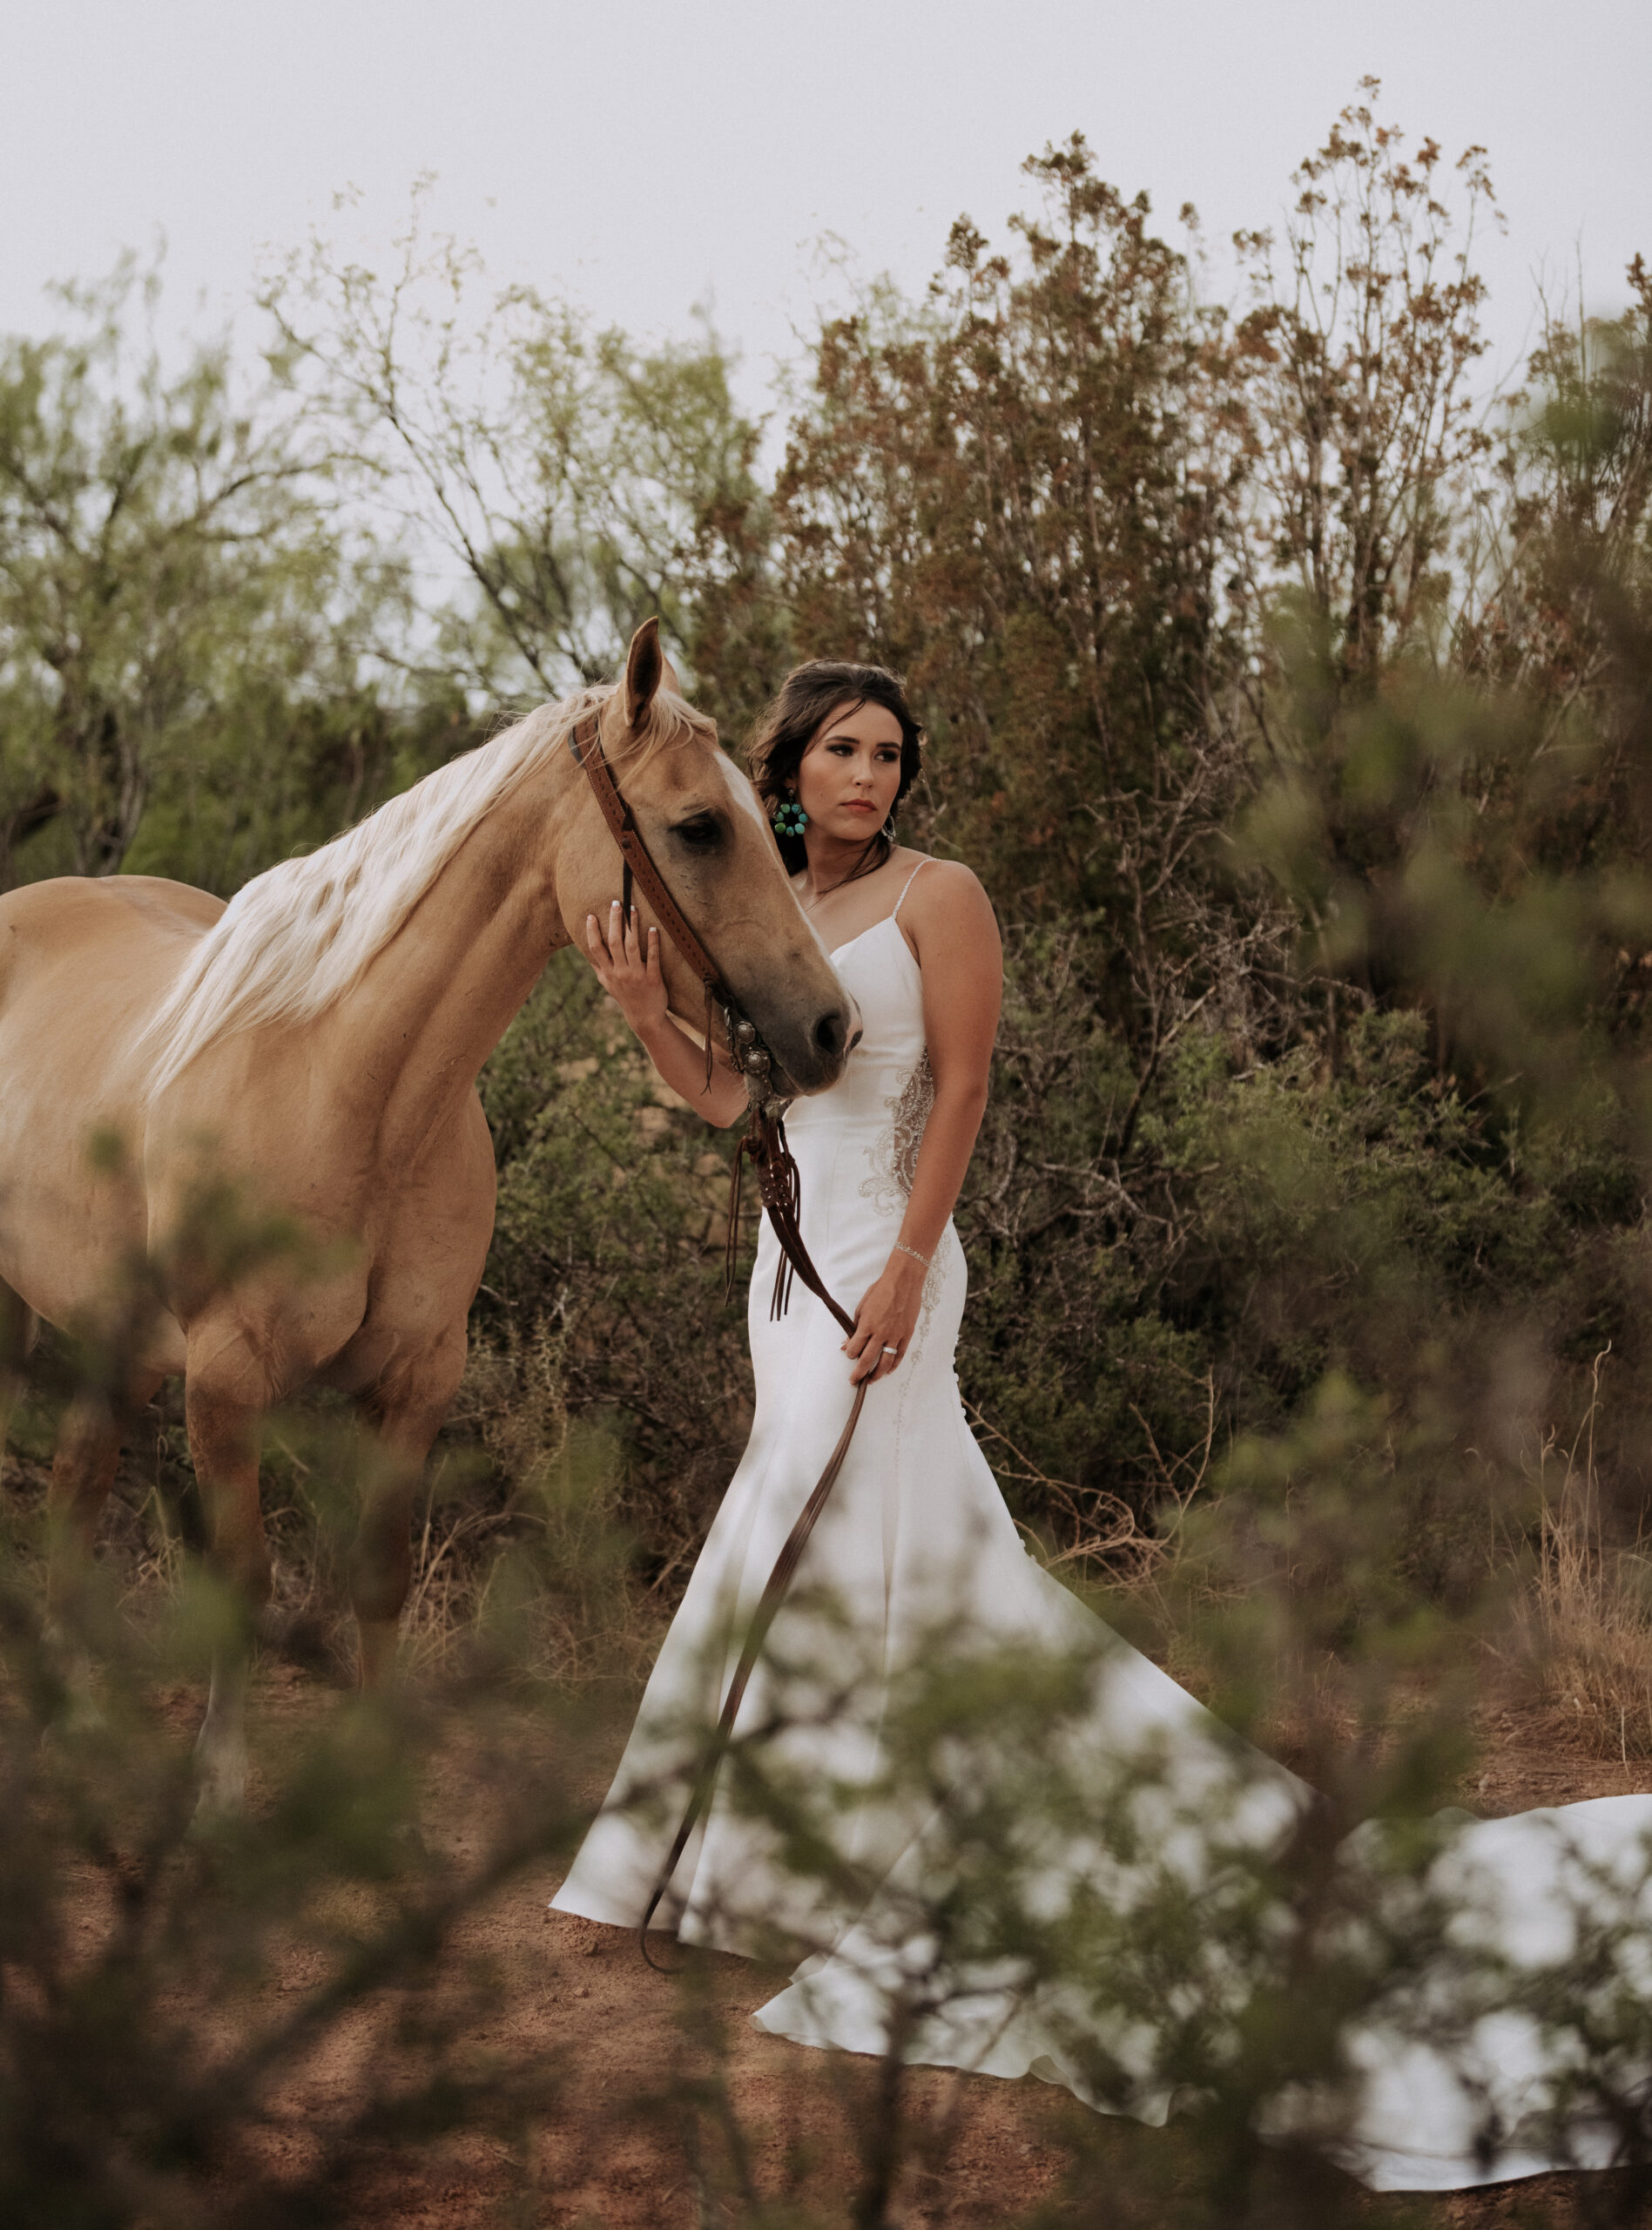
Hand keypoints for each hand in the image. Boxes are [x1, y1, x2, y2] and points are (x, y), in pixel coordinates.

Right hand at [586, 901, 667, 1036]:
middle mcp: (620, 973)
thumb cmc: (625, 997)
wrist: (644, 1017)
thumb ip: (598, 966)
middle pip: (614, 943)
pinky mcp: (653, 978)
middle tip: (616, 903)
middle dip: (614, 921)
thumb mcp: (608, 984)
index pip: (596, 948)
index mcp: (607, 972)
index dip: (592, 931)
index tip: (591, 915)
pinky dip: (653, 943)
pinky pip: (653, 957)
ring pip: (632, 947)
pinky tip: (653, 929)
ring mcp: (636, 975)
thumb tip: (585, 950)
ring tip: (633, 909)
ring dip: (632, 926)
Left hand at [842, 1251, 925, 1382]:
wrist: (903, 1281)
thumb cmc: (881, 1290)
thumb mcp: (862, 1306)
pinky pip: (900, 1355)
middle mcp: (881, 1333)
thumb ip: (855, 1326)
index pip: (855, 1348)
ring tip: (871, 1381)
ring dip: (877, 1374)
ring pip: (885, 1362)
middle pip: (867, 1360)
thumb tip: (846, 1342)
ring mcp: (895, 1335)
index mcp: (867, 1325)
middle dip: (858, 1373)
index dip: (850, 1353)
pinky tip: (888, 1371)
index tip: (849, 1354)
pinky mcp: (906, 1334)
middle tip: (854, 1381)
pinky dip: (893, 1365)